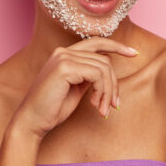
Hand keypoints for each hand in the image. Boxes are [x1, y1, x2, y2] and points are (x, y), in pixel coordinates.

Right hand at [10, 37, 138, 139]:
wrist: (32, 122)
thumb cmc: (53, 109)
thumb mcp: (76, 88)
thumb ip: (89, 75)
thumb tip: (109, 68)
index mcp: (64, 54)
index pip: (96, 42)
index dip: (117, 46)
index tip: (134, 53)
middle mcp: (63, 51)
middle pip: (104, 60)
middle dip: (113, 84)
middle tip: (114, 105)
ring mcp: (63, 57)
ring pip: (104, 68)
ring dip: (108, 92)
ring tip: (103, 109)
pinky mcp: (64, 67)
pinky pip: (97, 75)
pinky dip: (102, 91)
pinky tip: (95, 105)